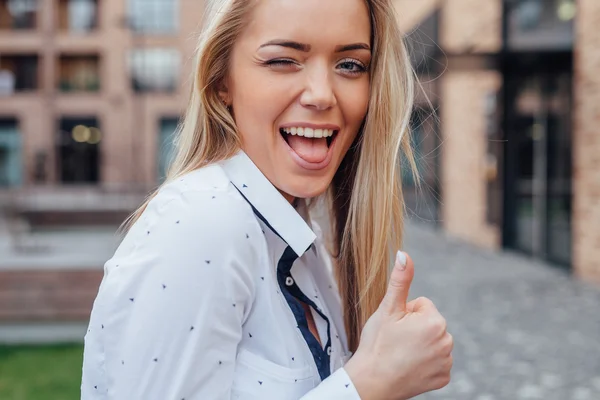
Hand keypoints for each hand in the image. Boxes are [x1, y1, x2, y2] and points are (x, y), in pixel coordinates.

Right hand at [344, 252, 452, 399]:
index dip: (405, 314)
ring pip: (432, 341)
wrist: (371, 382)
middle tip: (396, 341)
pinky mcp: (443, 378)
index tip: (395, 327)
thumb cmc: (377, 344)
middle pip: (429, 323)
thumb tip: (405, 254)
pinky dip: (424, 362)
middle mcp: (447, 341)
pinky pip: (435, 361)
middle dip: (414, 328)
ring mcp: (446, 362)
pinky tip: (409, 366)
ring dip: (419, 344)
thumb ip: (400, 280)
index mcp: (435, 321)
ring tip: (400, 354)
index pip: (422, 305)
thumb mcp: (387, 309)